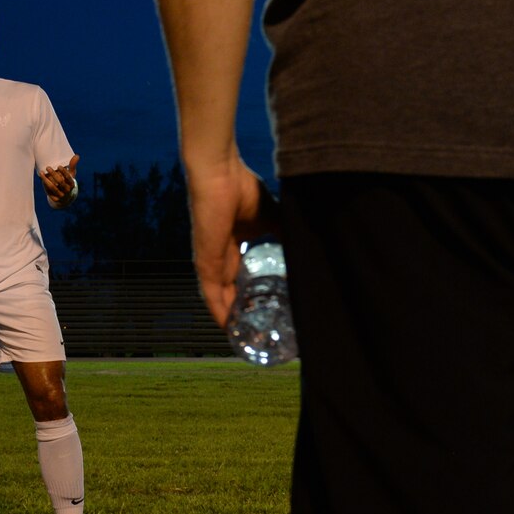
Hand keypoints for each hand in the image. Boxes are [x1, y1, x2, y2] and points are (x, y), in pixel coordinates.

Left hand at [40, 153, 80, 205]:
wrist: (65, 197)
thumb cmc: (67, 181)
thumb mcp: (71, 174)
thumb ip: (72, 165)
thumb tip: (77, 155)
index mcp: (72, 184)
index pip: (69, 178)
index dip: (64, 172)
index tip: (59, 166)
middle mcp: (67, 190)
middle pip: (60, 182)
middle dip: (54, 174)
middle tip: (48, 167)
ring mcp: (61, 195)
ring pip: (53, 187)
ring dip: (47, 180)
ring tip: (42, 172)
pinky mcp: (55, 198)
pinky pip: (49, 191)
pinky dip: (45, 185)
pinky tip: (42, 178)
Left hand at [186, 155, 278, 326]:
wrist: (220, 173)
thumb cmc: (241, 186)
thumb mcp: (271, 216)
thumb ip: (283, 231)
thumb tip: (307, 245)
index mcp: (233, 245)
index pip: (240, 279)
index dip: (252, 296)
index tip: (269, 312)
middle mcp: (220, 256)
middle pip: (230, 294)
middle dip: (243, 314)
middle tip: (261, 334)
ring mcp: (211, 261)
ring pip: (220, 300)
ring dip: (232, 320)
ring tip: (248, 340)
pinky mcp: (205, 262)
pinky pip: (211, 295)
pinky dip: (220, 314)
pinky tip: (231, 330)